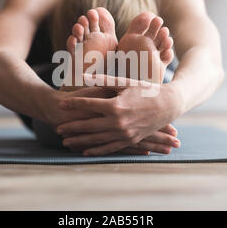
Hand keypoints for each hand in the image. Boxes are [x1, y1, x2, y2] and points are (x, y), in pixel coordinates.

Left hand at [56, 74, 182, 155]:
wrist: (168, 105)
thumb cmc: (147, 90)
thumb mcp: (126, 83)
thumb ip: (104, 81)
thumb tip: (85, 76)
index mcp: (116, 105)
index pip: (88, 105)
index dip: (73, 105)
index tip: (61, 105)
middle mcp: (118, 121)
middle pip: (89, 125)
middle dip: (71, 127)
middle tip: (57, 128)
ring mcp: (124, 133)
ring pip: (97, 139)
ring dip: (80, 141)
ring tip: (66, 142)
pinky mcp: (130, 140)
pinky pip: (110, 147)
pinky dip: (96, 150)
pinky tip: (85, 151)